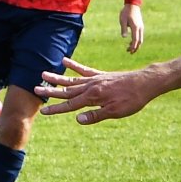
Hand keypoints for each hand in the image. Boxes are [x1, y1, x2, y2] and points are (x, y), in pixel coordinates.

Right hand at [36, 59, 155, 124]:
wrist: (145, 83)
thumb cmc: (132, 100)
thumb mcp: (116, 112)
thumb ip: (96, 115)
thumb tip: (78, 120)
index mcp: (92, 97)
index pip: (70, 105)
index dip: (57, 109)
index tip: (44, 112)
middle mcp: (91, 86)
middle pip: (67, 90)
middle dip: (51, 92)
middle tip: (35, 89)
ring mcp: (96, 79)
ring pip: (72, 79)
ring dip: (57, 78)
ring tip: (43, 74)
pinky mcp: (102, 75)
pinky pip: (85, 70)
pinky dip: (74, 66)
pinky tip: (64, 61)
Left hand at [120, 3, 143, 53]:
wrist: (133, 5)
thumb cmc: (126, 12)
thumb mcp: (122, 20)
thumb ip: (123, 29)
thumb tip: (124, 37)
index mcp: (135, 27)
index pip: (135, 40)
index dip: (133, 46)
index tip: (129, 51)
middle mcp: (140, 28)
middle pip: (140, 41)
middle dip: (135, 48)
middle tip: (130, 52)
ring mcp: (141, 27)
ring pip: (140, 39)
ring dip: (136, 44)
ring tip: (129, 48)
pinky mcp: (140, 26)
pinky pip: (140, 36)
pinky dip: (137, 40)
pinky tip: (131, 41)